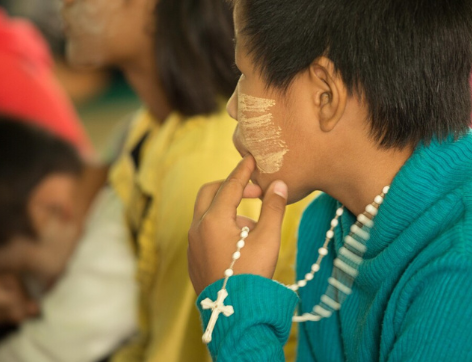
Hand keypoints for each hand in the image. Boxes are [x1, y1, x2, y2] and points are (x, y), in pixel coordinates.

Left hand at [188, 156, 287, 294]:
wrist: (234, 312)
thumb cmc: (252, 273)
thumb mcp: (268, 238)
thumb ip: (274, 208)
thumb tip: (279, 184)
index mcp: (214, 219)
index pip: (230, 185)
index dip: (243, 171)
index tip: (252, 160)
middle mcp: (197, 227)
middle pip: (209, 193)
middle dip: (230, 187)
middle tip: (252, 191)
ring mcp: (192, 244)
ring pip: (206, 213)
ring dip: (226, 209)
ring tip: (252, 226)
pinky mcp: (193, 259)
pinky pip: (203, 231)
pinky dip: (219, 226)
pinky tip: (238, 242)